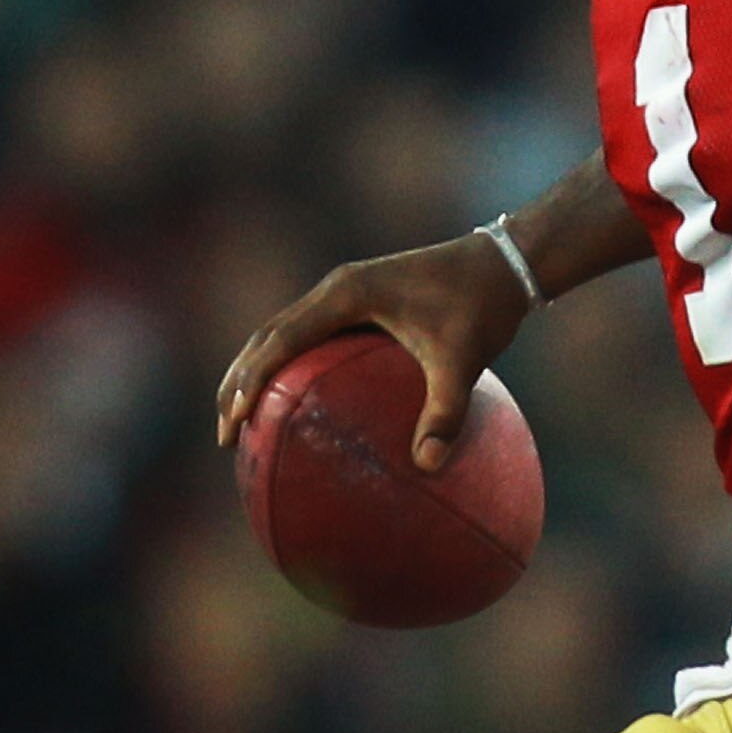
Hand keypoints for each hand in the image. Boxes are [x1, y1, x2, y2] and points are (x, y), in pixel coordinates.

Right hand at [211, 239, 527, 469]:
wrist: (504, 264)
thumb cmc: (482, 306)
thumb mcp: (466, 360)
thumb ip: (447, 412)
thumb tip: (429, 468)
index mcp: (347, 294)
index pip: (281, 338)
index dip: (252, 378)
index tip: (236, 418)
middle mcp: (336, 290)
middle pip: (266, 337)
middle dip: (239, 383)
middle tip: (227, 435)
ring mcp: (344, 295)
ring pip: (282, 336)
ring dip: (257, 375)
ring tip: (245, 426)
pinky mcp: (359, 304)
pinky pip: (312, 341)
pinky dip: (292, 372)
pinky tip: (300, 413)